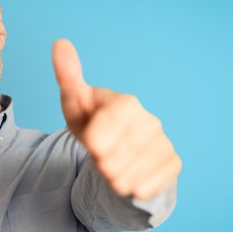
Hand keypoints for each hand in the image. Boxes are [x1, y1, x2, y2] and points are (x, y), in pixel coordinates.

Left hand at [52, 38, 180, 198]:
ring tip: (114, 162)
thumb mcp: (74, 103)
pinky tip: (131, 174)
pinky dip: (131, 188)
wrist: (117, 148)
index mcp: (125, 103)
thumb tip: (59, 42)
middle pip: (111, 163)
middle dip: (100, 164)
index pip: (99, 138)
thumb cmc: (92, 122)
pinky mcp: (173, 162)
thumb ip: (67, 76)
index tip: (91, 143)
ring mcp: (164, 142)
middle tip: (102, 153)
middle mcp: (149, 120)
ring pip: (126, 179)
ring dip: (113, 178)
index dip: (92, 146)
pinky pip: (144, 188)